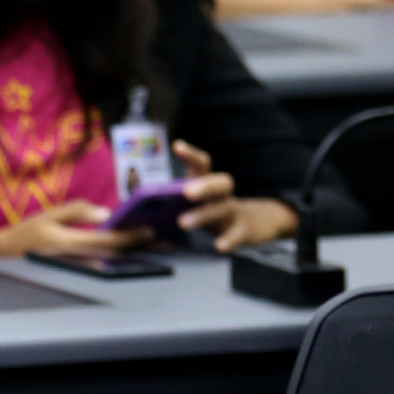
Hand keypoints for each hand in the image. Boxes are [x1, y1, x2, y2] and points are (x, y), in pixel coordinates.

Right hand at [0, 200, 151, 257]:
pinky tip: (134, 250)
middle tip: (166, 242)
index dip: (132, 235)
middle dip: (142, 247)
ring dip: (136, 252)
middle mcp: (82, 257)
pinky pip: (106, 260)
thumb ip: (77, 212)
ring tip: (156, 246)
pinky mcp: (80, 265)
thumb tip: (105, 212)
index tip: (151, 229)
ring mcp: (81, 264)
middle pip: (119, 253)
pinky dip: (123, 255)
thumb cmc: (29, 231)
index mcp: (75, 242)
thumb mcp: (50, 215)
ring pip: (115, 258)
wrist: (11, 252)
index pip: (111, 240)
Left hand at [172, 141, 296, 250]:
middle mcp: (223, 194)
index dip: (191, 155)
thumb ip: (174, 196)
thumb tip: (140, 200)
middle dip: (205, 186)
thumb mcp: (197, 198)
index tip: (177, 146)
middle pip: (220, 183)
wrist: (254, 223)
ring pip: (223, 209)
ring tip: (182, 223)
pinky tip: (219, 246)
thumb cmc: (212, 208)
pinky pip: (237, 233)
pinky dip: (229, 239)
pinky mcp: (243, 230)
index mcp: (209, 182)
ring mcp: (234, 211)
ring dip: (203, 215)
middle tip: (187, 192)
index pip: (203, 164)